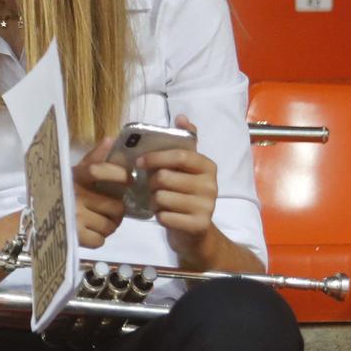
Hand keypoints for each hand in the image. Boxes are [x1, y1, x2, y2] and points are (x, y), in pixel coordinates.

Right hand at [71, 137, 128, 247]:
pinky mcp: (74, 236)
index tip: (129, 179)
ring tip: (98, 221)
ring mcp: (74, 216)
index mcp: (74, 177)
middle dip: (116, 212)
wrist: (35, 217)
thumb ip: (94, 159)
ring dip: (108, 225)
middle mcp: (74, 195)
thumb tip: (112, 140)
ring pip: (110, 225)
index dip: (118, 174)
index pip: (98, 170)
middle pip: (115, 207)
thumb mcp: (74, 173)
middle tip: (109, 211)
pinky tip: (88, 231)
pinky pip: (100, 240)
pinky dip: (97, 238)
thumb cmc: (60, 191)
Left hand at [139, 115, 221, 267]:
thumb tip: (182, 117)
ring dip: (154, 201)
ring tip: (161, 203)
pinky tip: (166, 216)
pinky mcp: (199, 225)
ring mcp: (208, 207)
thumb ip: (184, 143)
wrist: (196, 233)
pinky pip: (165, 216)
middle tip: (154, 188)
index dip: (155, 157)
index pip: (180, 155)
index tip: (138, 162)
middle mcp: (211, 185)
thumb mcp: (185, 168)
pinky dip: (160, 217)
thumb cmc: (184, 194)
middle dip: (152, 183)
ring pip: (161, 197)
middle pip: (165, 177)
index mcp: (207, 166)